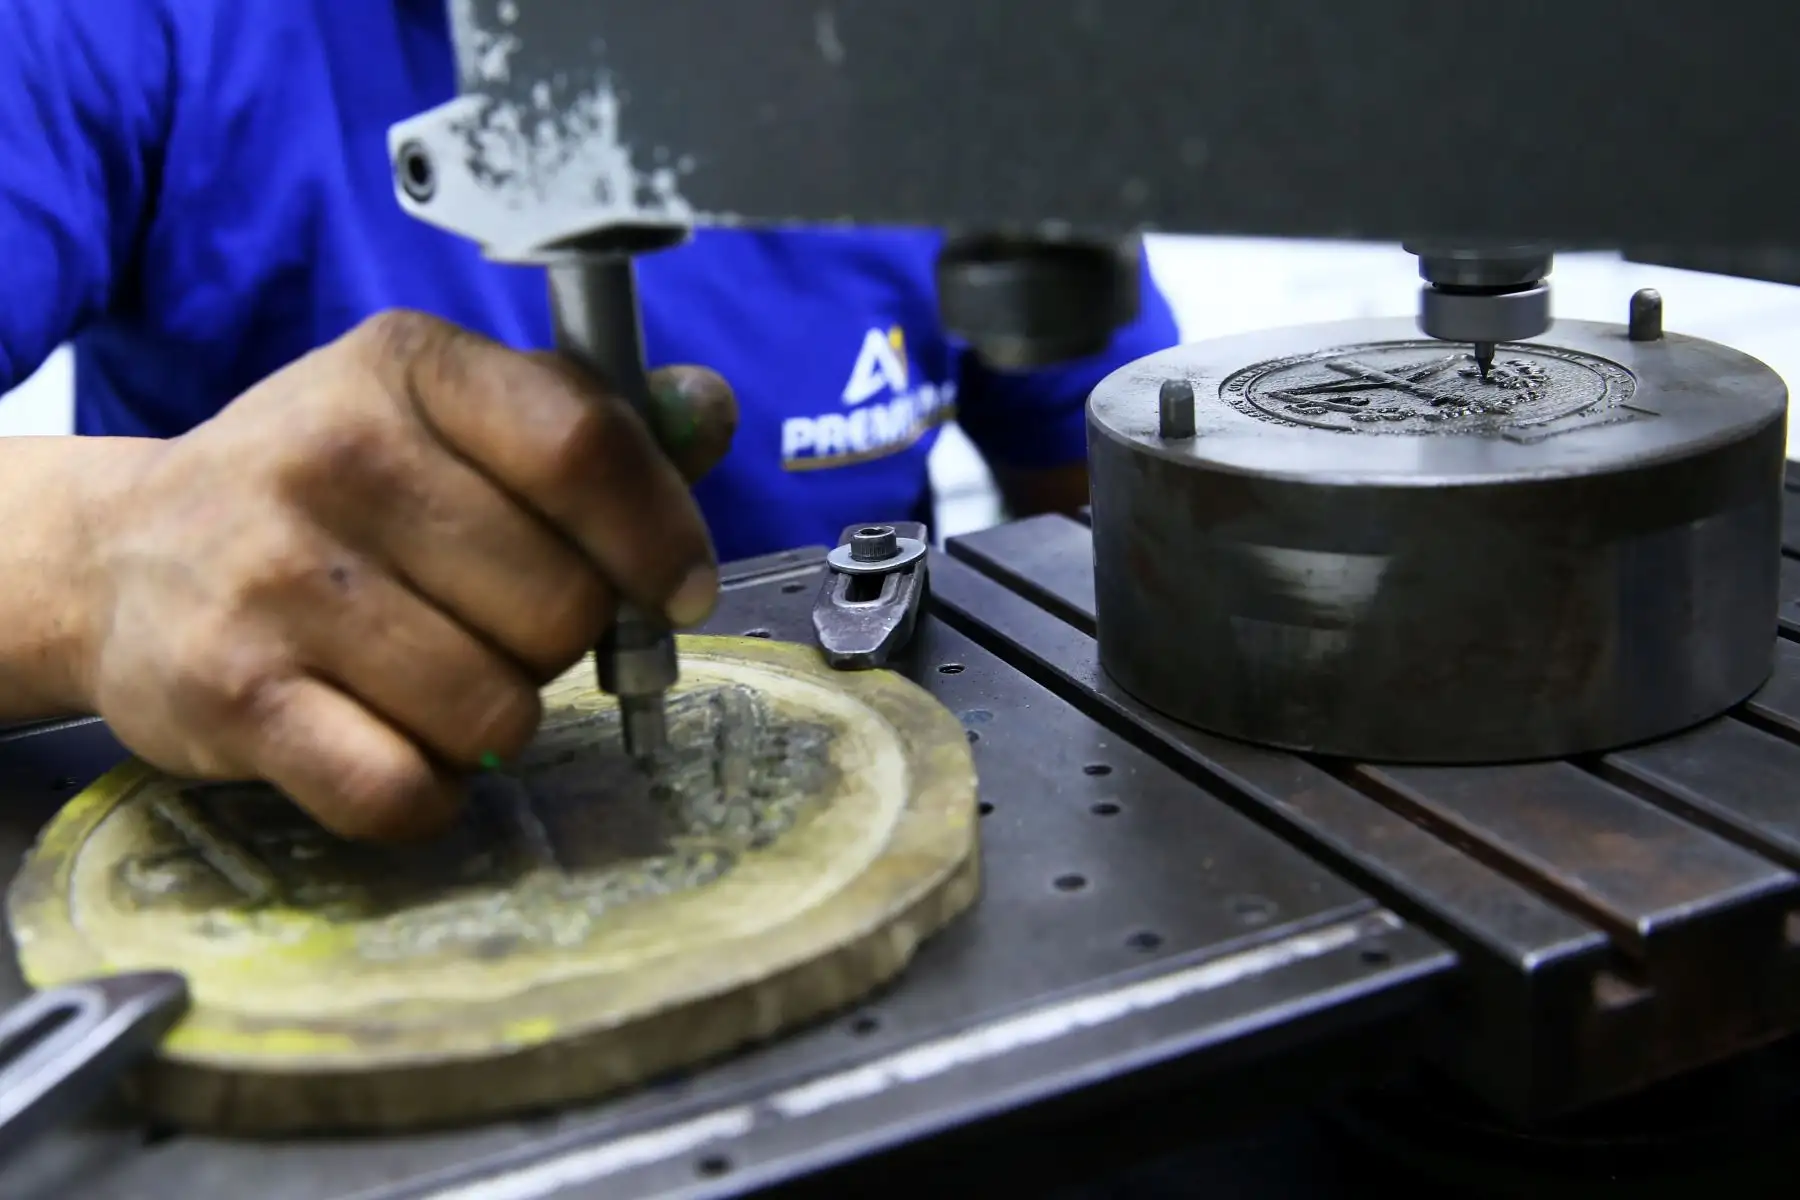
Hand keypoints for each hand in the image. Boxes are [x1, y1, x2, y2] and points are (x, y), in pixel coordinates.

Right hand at [76, 311, 736, 839]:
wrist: (122, 557)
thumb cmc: (329, 490)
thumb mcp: (446, 417)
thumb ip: (585, 422)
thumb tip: (708, 411)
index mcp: (407, 367)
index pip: (585, 449)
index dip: (659, 535)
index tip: (676, 588)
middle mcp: (333, 455)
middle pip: (562, 602)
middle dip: (560, 639)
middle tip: (495, 625)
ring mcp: (274, 580)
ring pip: (498, 712)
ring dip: (495, 720)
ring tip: (431, 677)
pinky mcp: (232, 698)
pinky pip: (406, 791)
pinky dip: (426, 791)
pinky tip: (392, 742)